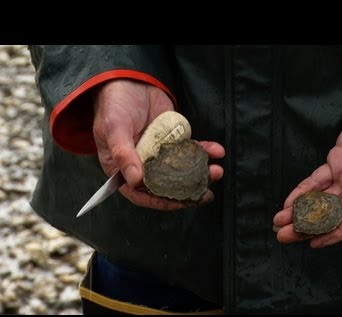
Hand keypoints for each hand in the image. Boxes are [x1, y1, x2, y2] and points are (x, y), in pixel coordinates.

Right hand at [93, 79, 224, 209]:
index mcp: (123, 169)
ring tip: (216, 171)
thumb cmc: (114, 105)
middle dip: (188, 190)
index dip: (161, 201)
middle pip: (166, 185)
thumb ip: (124, 155)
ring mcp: (160, 153)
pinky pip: (190, 149)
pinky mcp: (174, 140)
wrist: (130, 79)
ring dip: (200, 172)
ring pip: (182, 169)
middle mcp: (143, 165)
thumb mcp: (115, 129)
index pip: (141, 194)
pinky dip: (204, 151)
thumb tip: (136, 180)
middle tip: (207, 193)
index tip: (180, 203)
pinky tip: (217, 151)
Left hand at [273, 90, 341, 247]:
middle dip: (310, 227)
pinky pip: (317, 182)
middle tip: (284, 236)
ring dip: (301, 214)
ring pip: (322, 202)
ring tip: (279, 225)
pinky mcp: (337, 163)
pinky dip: (302, 192)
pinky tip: (287, 203)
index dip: (339, 232)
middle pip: (335, 216)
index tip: (317, 240)